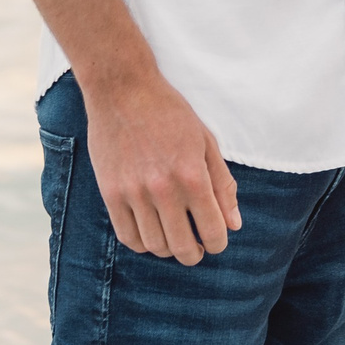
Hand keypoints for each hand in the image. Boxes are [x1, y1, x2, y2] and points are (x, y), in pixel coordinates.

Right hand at [83, 68, 243, 265]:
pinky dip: (142, 243)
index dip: (218, 243)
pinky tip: (151, 232)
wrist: (122, 90)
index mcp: (193, 175)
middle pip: (183, 247)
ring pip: (154, 246)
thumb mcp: (206, 142)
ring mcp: (134, 193)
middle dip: (194, 254)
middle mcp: (163, 188)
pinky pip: (128, 237)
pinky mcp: (110, 193)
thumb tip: (234, 224)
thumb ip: (222, 185)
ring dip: (168, 249)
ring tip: (173, 236)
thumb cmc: (170, 113)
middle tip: (196, 247)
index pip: (213, 231)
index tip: (216, 240)